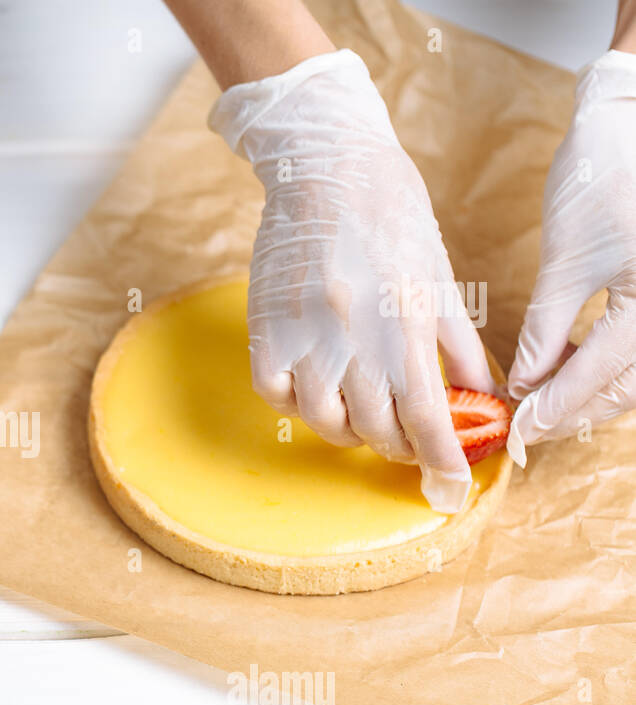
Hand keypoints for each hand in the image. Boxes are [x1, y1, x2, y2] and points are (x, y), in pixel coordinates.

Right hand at [209, 50, 494, 512]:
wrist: (327, 169)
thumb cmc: (392, 219)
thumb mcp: (440, 281)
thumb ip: (459, 348)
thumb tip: (483, 403)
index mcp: (407, 322)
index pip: (427, 417)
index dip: (440, 463)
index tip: (448, 489)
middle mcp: (355, 335)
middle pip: (377, 429)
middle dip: (397, 446)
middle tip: (405, 437)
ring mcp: (305, 334)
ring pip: (325, 422)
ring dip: (349, 431)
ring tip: (361, 412)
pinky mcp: (265, 329)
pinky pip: (278, 396)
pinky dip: (299, 405)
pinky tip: (317, 389)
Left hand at [507, 51, 635, 464]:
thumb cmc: (605, 175)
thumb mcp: (567, 260)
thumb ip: (548, 329)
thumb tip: (526, 385)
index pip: (602, 376)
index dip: (557, 409)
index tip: (520, 432)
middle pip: (631, 386)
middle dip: (578, 411)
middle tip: (530, 430)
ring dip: (596, 393)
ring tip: (547, 403)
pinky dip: (614, 366)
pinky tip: (576, 368)